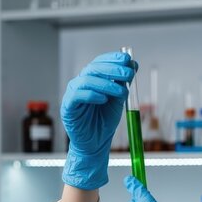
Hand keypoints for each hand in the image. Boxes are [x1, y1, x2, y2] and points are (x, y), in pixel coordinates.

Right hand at [61, 51, 134, 189]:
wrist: (96, 143)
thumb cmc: (104, 121)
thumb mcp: (118, 100)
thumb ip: (123, 83)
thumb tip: (133, 65)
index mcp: (93, 79)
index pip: (100, 62)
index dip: (113, 59)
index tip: (127, 59)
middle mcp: (81, 83)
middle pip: (94, 68)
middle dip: (113, 69)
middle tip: (128, 74)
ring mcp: (73, 94)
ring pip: (87, 80)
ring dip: (106, 83)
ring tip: (122, 92)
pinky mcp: (68, 106)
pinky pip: (77, 96)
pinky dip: (91, 95)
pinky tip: (103, 99)